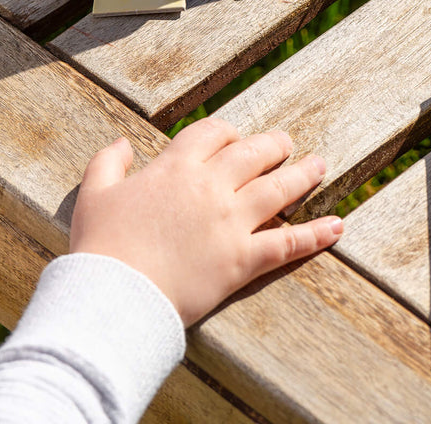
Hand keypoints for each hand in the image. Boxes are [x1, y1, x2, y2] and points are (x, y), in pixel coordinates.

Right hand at [70, 120, 340, 325]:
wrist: (112, 297)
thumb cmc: (100, 246)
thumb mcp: (94, 195)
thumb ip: (107, 163)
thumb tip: (121, 143)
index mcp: (176, 167)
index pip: (212, 134)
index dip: (227, 132)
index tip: (234, 137)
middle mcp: (211, 186)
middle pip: (254, 154)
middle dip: (274, 146)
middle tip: (287, 144)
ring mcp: (231, 222)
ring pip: (278, 189)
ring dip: (303, 175)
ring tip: (319, 165)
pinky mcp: (243, 259)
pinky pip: (287, 243)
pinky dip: (315, 235)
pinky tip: (337, 227)